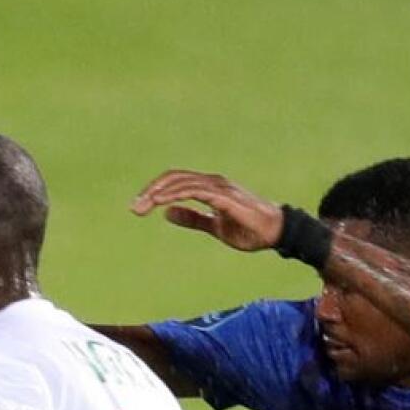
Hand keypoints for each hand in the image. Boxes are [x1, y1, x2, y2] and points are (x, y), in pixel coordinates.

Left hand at [130, 170, 283, 251]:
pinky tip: (161, 203)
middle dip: (151, 190)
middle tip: (134, 207)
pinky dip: (176, 195)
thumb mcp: (214, 226)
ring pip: (182, 183)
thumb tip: (167, 214)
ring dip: (160, 193)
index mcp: (208, 187)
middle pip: (175, 178)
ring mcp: (219, 188)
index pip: (176, 181)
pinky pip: (196, 192)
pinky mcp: (225, 198)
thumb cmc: (248, 228)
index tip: (139, 205)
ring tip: (143, 205)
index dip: (156, 189)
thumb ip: (192, 219)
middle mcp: (212, 183)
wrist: (274, 232)